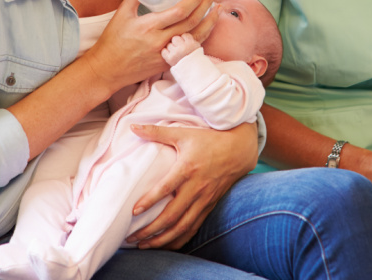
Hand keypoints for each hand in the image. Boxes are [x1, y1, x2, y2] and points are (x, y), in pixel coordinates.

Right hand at [81, 0, 217, 96]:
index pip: (179, 12)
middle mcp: (161, 41)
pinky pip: (189, 49)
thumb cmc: (112, 42)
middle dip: (206, 5)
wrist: (107, 70)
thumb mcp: (121, 14)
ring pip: (195, 37)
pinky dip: (201, 37)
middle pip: (191, 22)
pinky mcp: (168, 63)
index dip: (194, 0)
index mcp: (149, 27)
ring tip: (218, 9)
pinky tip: (208, 28)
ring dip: (210, 22)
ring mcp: (166, 54)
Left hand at [125, 121, 257, 249]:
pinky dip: (180, 239)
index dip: (149, 201)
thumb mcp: (183, 133)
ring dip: (163, 239)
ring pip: (183, 226)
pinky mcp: (210, 205)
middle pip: (172, 215)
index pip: (166, 188)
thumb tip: (132, 126)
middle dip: (151, 229)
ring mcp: (204, 199)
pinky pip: (194, 227)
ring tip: (144, 246)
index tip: (133, 211)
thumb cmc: (209, 139)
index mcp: (188, 168)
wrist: (239, 149)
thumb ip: (156, 131)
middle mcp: (196, 187)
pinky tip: (166, 245)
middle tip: (131, 237)